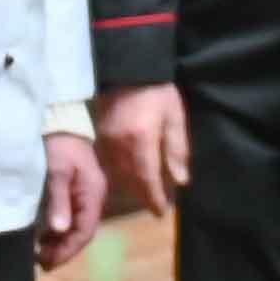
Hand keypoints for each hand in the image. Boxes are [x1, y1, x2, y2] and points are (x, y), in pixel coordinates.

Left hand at [33, 127, 107, 268]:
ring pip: (76, 226)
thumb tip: (60, 231)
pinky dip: (59, 229)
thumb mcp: (57, 172)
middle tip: (42, 263)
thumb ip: (59, 201)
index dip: (68, 250)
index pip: (85, 231)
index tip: (49, 263)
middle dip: (63, 250)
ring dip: (60, 241)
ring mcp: (86, 194)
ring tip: (41, 253)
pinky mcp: (76, 190)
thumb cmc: (58, 144)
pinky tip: (45, 235)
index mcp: (93, 193)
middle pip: (82, 232)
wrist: (61, 120)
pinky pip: (71, 216)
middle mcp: (94, 196)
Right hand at [93, 82, 189, 218]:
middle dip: (143, 196)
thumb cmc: (157, 92)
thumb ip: (176, 150)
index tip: (161, 212)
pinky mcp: (99, 136)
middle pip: (131, 181)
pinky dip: (119, 175)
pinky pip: (108, 165)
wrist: (128, 68)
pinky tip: (128, 178)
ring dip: (131, 188)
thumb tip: (180, 180)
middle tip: (156, 206)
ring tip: (145, 195)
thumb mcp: (174, 118)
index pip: (147, 178)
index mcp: (141, 140)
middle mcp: (120, 145)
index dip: (154, 198)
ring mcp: (106, 141)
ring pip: (117, 175)